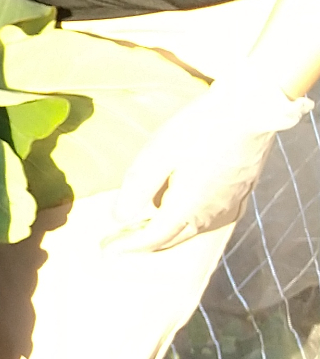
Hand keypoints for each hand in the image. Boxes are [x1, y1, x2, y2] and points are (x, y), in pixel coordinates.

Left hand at [105, 68, 312, 252]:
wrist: (252, 109)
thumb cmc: (202, 128)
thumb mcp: (158, 155)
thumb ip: (137, 188)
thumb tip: (119, 218)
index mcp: (189, 208)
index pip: (153, 239)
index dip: (127, 246)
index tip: (106, 249)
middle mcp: (212, 214)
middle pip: (172, 238)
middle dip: (142, 242)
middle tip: (116, 241)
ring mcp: (230, 204)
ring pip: (190, 229)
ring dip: (164, 231)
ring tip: (139, 226)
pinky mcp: (240, 192)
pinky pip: (207, 217)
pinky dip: (185, 219)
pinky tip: (175, 208)